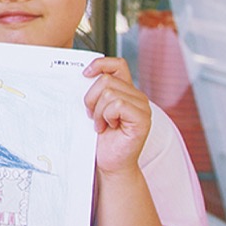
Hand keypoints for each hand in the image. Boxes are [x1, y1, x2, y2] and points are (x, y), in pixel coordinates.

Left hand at [82, 56, 151, 175]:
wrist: (109, 162)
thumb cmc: (101, 137)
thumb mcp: (94, 108)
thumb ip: (95, 90)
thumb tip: (81, 74)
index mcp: (126, 90)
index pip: (117, 64)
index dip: (100, 64)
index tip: (85, 74)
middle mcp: (137, 96)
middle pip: (105, 79)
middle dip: (91, 98)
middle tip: (93, 116)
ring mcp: (143, 107)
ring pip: (109, 92)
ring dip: (98, 111)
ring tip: (101, 124)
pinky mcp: (143, 119)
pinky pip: (117, 104)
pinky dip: (106, 116)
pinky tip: (108, 127)